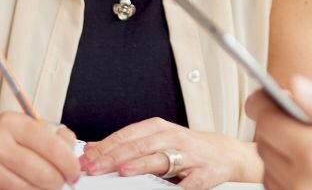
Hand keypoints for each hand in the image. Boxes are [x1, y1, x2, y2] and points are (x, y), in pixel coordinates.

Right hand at [0, 112, 80, 188]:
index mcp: (11, 123)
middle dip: (58, 183)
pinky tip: (20, 188)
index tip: (74, 173)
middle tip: (59, 183)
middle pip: (45, 175)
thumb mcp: (17, 127)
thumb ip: (49, 136)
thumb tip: (72, 151)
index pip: (53, 147)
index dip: (70, 165)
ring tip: (39, 185)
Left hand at [79, 118, 258, 188]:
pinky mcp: (205, 173)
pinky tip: (171, 189)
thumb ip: (127, 144)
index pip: (128, 134)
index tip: (87, 157)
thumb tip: (92, 149)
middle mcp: (173, 138)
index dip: (106, 146)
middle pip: (140, 145)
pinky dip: (181, 186)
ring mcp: (189, 155)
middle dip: (116, 157)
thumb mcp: (156, 139)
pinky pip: (191, 181)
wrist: (224, 153)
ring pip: (162, 158)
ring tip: (124, 171)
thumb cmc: (187, 148)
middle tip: (95, 167)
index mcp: (159, 128)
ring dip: (142, 164)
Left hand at [247, 75, 311, 189]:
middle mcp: (306, 184)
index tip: (264, 95)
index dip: (262, 103)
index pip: (267, 123)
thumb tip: (296, 87)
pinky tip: (310, 164)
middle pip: (263, 146)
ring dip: (279, 152)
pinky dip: (286, 175)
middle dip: (274, 126)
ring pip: (268, 171)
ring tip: (309, 142)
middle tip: (296, 115)